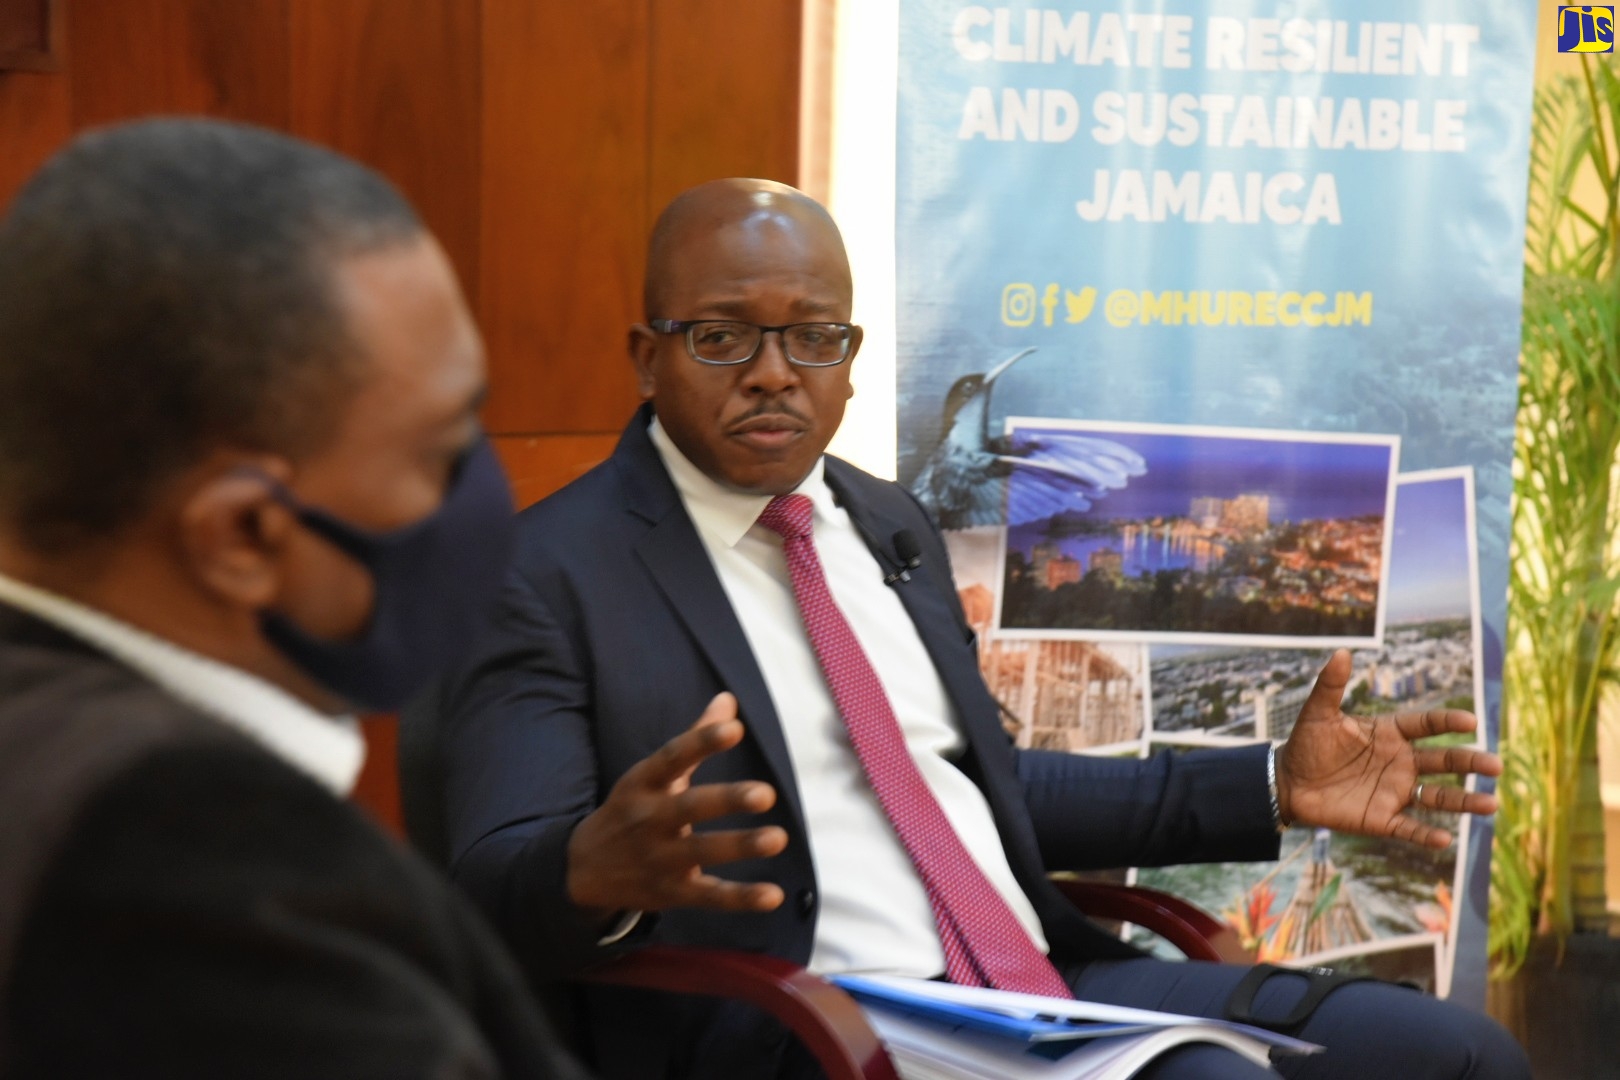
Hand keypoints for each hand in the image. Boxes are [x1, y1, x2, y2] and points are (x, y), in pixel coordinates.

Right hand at [566, 692, 787, 924]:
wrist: (583, 869)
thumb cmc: (633, 809)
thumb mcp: (653, 773)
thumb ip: (695, 738)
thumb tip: (728, 699)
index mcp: (643, 783)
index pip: (672, 757)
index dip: (702, 742)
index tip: (735, 728)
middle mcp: (648, 819)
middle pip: (689, 807)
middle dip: (727, 800)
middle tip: (766, 793)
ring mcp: (658, 858)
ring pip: (701, 852)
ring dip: (739, 846)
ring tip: (778, 838)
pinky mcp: (671, 892)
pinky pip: (708, 896)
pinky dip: (740, 898)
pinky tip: (773, 895)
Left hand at [1275, 650, 1500, 848]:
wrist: (1287, 783)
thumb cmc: (1306, 744)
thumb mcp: (1317, 713)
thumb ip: (1330, 685)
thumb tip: (1341, 651)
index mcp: (1390, 734)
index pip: (1426, 725)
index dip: (1448, 723)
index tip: (1471, 722)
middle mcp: (1401, 762)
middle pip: (1443, 761)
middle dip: (1469, 762)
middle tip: (1495, 766)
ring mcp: (1394, 791)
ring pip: (1437, 797)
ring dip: (1464, 802)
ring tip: (1491, 805)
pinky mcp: (1382, 819)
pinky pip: (1409, 828)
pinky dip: (1426, 835)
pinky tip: (1445, 840)